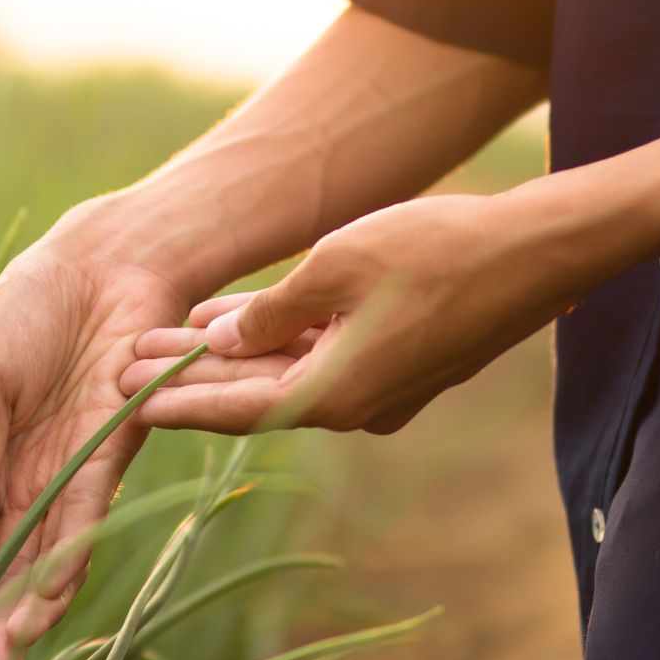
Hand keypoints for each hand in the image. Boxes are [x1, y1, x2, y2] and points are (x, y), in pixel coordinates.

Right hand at [0, 216, 191, 659]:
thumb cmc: (27, 314)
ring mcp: (71, 473)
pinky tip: (52, 596)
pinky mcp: (112, 454)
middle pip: (9, 568)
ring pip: (48, 555)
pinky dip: (69, 554)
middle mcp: (28, 482)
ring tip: (13, 656)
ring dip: (30, 607)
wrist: (98, 264)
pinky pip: (88, 514)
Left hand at [119, 189, 606, 434]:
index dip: (175, 402)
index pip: (234, 409)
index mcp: (334, 395)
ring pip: (288, 376)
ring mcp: (383, 391)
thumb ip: (270, 310)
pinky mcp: (402, 367)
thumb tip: (223, 340)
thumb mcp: (335, 267)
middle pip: (254, 396)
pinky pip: (324, 360)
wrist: (538, 252)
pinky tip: (238, 321)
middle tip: (125, 365)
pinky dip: (280, 343)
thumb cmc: (436, 250)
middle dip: (191, 378)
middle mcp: (356, 408)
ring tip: (167, 339)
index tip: (122, 402)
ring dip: (232, 358)